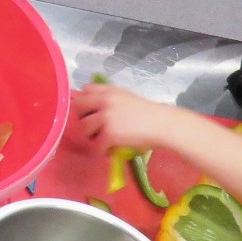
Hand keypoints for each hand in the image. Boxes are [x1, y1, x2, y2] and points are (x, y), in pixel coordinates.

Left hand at [71, 83, 188, 155]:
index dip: (85, 102)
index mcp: (109, 91)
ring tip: (103, 141)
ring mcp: (105, 117)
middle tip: (93, 128)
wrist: (163, 125)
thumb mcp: (127, 97)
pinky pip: (96, 145)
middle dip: (83, 119)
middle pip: (78, 107)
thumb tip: (95, 108)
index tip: (90, 112)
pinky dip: (102, 150)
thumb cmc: (149, 114)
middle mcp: (104, 101)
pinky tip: (110, 150)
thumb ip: (110, 99)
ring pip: (84, 128)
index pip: (85, 90)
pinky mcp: (109, 134)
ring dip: (91, 137)